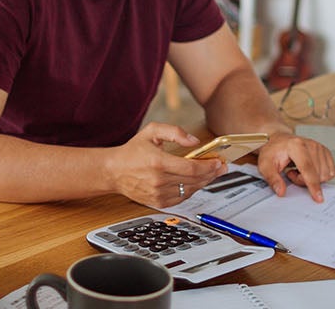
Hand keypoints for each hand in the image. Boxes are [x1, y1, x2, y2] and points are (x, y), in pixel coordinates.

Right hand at [105, 122, 226, 207]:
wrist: (113, 171)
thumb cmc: (132, 151)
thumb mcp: (152, 131)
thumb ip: (175, 131)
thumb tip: (194, 141)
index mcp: (158, 162)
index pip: (192, 169)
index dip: (209, 166)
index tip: (219, 162)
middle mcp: (159, 181)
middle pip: (195, 181)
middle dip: (212, 174)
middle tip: (221, 167)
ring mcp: (158, 194)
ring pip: (190, 191)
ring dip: (203, 182)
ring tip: (210, 174)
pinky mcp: (157, 203)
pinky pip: (182, 198)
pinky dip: (191, 190)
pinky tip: (196, 182)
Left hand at [256, 132, 334, 202]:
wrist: (279, 141)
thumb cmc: (273, 151)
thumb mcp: (265, 165)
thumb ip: (272, 179)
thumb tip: (281, 191)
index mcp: (296, 145)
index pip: (307, 168)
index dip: (313, 184)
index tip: (317, 197)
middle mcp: (310, 144)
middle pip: (316, 174)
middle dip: (304, 181)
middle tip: (291, 174)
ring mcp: (319, 147)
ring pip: (324, 174)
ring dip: (312, 178)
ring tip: (298, 170)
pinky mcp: (325, 151)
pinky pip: (329, 172)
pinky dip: (320, 175)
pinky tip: (308, 170)